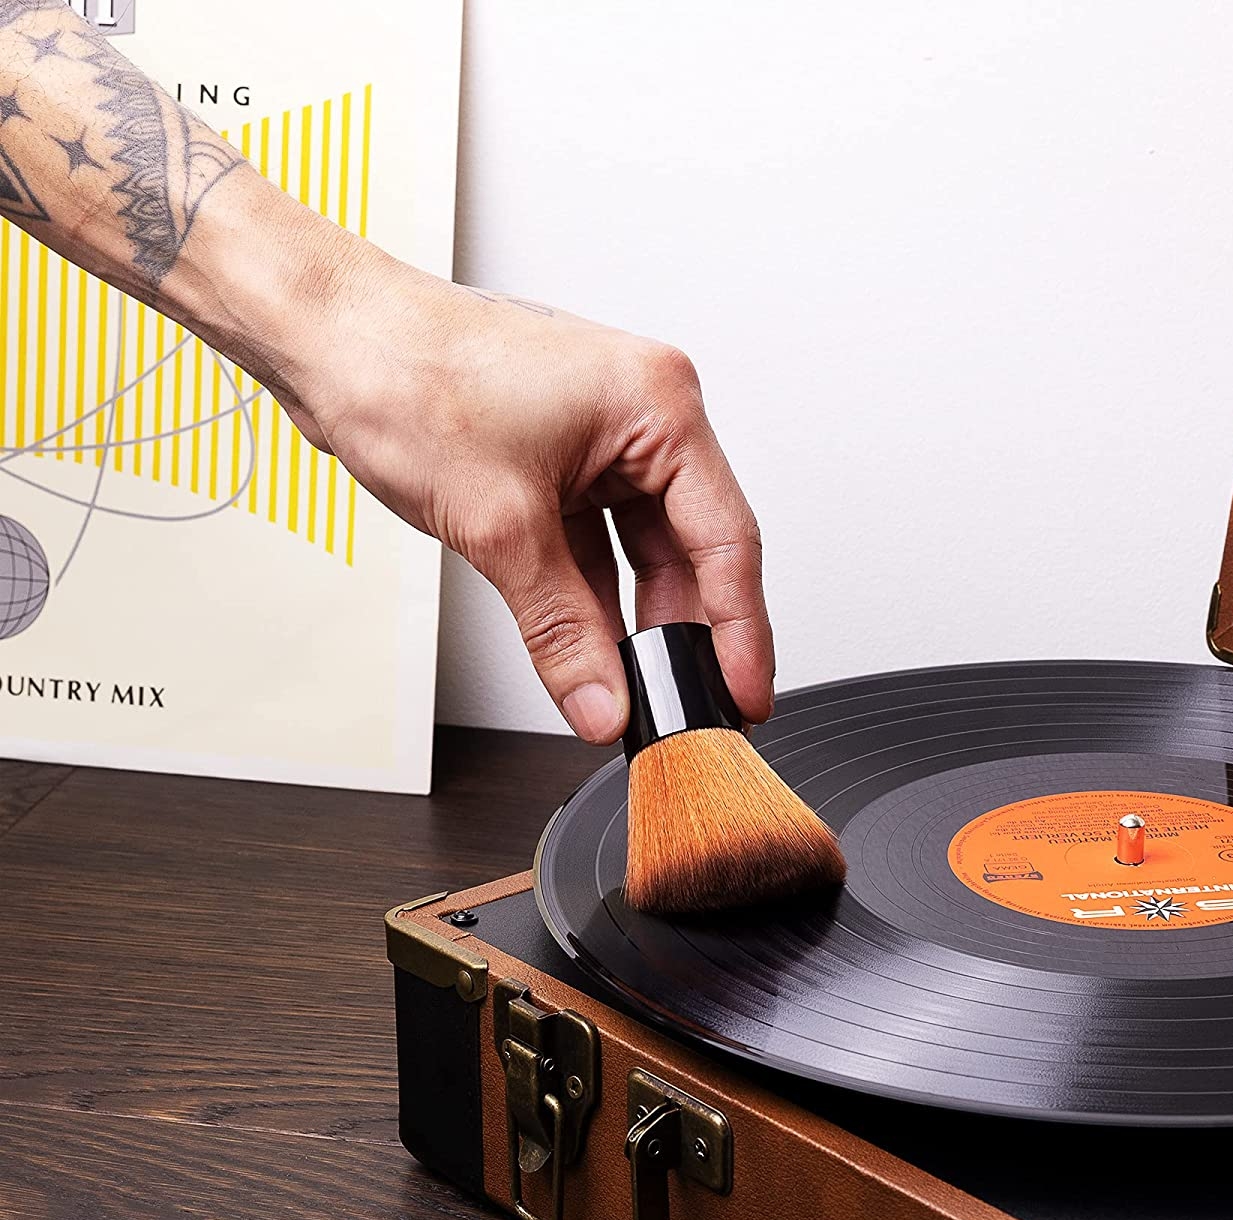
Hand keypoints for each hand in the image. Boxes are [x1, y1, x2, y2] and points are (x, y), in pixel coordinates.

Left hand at [270, 246, 772, 744]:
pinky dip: (594, 600)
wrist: (324, 337)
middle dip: (686, 635)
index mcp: (656, 404)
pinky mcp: (559, 463)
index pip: (726, 539)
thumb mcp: (500, 525)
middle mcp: (639, 416)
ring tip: (638, 690)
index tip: (745, 693)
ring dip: (635, 623)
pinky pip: (597, 548)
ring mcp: (599, 441)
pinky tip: (596, 652)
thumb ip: (562, 629)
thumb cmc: (404, 372)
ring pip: (641, 555)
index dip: (741, 631)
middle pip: (690, 550)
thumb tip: (603, 701)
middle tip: (690, 707)